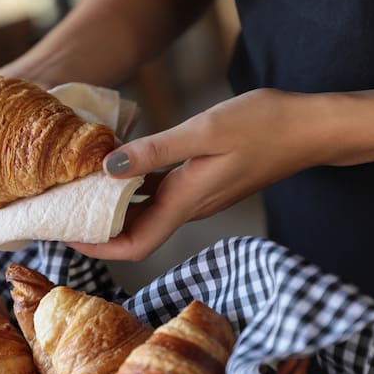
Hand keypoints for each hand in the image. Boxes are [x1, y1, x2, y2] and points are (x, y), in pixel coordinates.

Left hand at [67, 88, 324, 260]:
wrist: (310, 128)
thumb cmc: (265, 126)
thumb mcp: (204, 131)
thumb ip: (155, 151)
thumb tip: (108, 167)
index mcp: (186, 202)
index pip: (134, 245)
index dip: (97, 247)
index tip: (66, 234)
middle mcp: (188, 207)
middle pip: (133, 233)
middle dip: (96, 227)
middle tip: (63, 207)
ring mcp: (196, 196)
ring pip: (144, 212)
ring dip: (112, 205)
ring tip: (79, 185)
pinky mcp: (201, 182)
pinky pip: (159, 192)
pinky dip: (134, 184)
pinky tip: (119, 162)